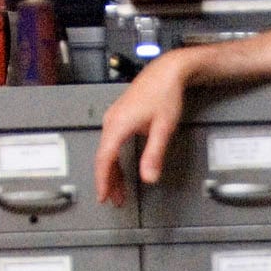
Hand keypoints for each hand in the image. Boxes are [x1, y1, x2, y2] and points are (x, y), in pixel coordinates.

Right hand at [91, 53, 188, 204]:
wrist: (168, 71)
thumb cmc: (165, 93)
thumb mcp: (163, 127)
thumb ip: (154, 154)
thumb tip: (148, 177)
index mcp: (118, 124)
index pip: (105, 159)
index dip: (103, 180)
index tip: (103, 195)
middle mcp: (112, 120)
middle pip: (104, 157)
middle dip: (108, 180)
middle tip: (114, 199)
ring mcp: (114, 117)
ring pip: (108, 151)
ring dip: (112, 171)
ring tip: (118, 190)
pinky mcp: (120, 116)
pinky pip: (112, 143)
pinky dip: (115, 158)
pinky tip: (121, 168)